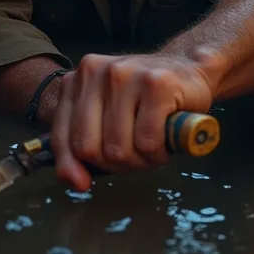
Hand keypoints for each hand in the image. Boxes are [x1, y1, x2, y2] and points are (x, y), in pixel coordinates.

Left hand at [50, 53, 213, 190]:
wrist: (191, 70)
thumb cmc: (147, 100)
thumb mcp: (108, 116)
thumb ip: (84, 144)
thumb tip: (74, 182)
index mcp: (79, 78)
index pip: (62, 134)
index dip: (70, 164)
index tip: (82, 182)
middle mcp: (97, 71)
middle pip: (89, 147)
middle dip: (115, 163)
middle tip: (136, 155)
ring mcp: (125, 73)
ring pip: (119, 147)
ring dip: (141, 159)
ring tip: (154, 143)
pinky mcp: (156, 83)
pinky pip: (147, 141)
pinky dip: (159, 151)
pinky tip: (167, 136)